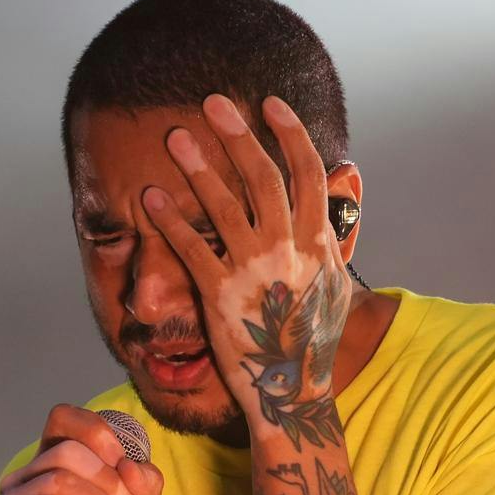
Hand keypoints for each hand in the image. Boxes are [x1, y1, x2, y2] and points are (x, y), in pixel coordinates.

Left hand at [141, 93, 352, 448]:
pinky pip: (191, 249)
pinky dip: (170, 221)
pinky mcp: (221, 296)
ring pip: (224, 208)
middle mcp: (288, 251)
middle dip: (238, 135)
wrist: (292, 391)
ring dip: (199, 167)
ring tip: (177, 138)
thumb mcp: (333, 280)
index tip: (271, 104)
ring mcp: (253, 272)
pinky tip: (150, 198)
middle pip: (263, 178)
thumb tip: (344, 181)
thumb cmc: (312, 336)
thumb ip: (329, 230)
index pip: (309, 173)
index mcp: (318, 243)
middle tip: (214, 103)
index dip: (290, 133)